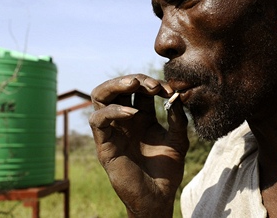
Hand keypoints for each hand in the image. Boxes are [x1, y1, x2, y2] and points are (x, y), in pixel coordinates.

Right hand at [89, 74, 188, 217]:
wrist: (158, 197)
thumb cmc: (167, 170)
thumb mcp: (178, 139)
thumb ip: (177, 118)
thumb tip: (177, 95)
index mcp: (141, 116)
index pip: (139, 88)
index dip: (153, 83)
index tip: (170, 90)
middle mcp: (124, 120)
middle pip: (118, 87)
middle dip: (135, 79)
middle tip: (153, 85)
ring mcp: (112, 130)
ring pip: (100, 96)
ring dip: (116, 85)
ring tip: (135, 85)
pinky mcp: (104, 144)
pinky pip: (98, 120)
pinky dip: (113, 111)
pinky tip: (132, 113)